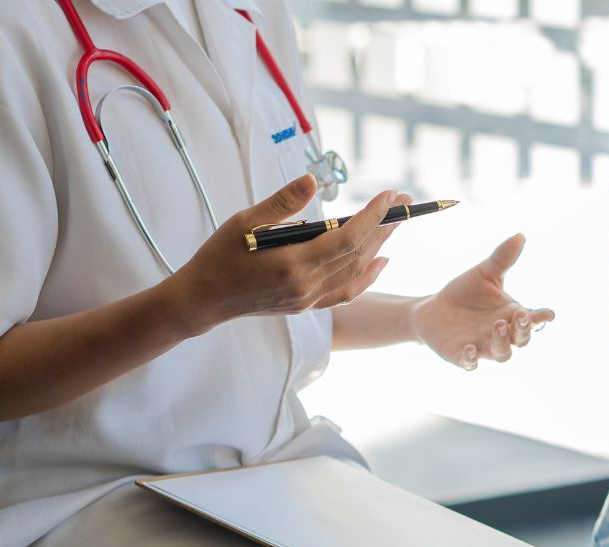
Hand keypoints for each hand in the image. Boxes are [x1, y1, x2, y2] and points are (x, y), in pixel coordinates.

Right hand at [168, 174, 398, 332]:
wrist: (203, 300)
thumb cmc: (219, 256)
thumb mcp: (244, 221)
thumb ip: (282, 203)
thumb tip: (311, 179)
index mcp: (292, 265)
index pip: (346, 238)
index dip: (372, 216)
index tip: (390, 195)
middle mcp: (306, 286)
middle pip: (358, 254)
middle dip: (385, 225)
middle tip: (405, 201)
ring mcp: (309, 299)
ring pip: (356, 271)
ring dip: (380, 245)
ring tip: (398, 221)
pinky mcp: (307, 305)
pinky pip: (346, 292)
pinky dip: (367, 277)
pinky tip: (383, 261)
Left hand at [408, 234, 554, 369]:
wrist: (434, 308)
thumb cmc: (466, 292)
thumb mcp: (484, 273)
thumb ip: (502, 259)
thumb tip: (520, 235)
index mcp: (512, 315)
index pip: (533, 320)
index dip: (541, 318)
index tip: (549, 314)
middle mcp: (502, 335)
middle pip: (521, 340)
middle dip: (523, 330)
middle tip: (520, 315)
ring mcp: (483, 347)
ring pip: (501, 354)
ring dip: (502, 342)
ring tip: (498, 325)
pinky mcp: (461, 356)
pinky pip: (470, 363)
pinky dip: (472, 359)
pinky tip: (470, 349)